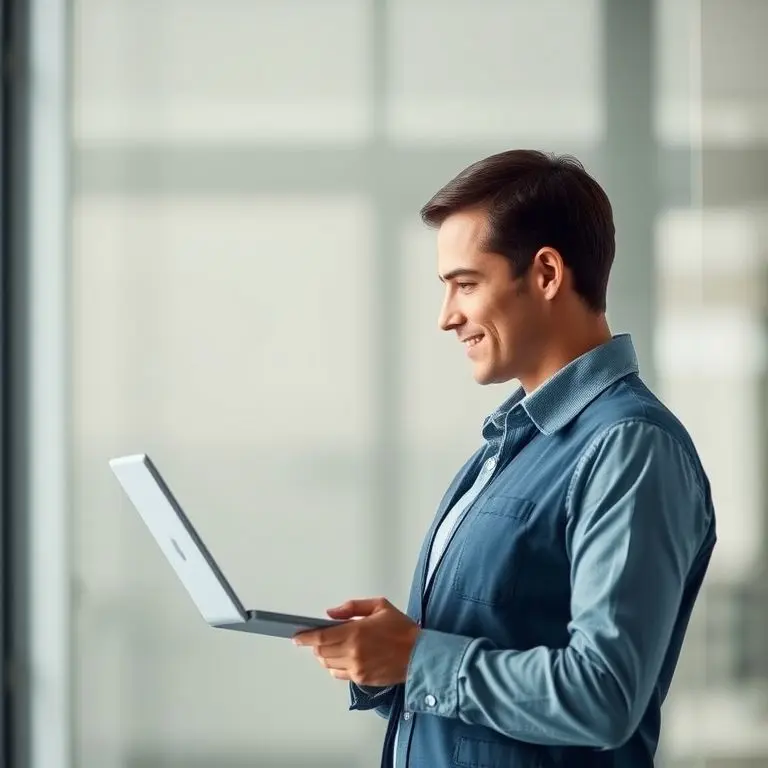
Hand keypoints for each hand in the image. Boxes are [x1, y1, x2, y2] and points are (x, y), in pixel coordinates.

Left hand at [292, 597, 419, 685]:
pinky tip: (342, 657)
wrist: (420, 654)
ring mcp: (356, 668)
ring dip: (324, 655)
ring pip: (327, 664)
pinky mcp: (361, 679)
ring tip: (330, 646)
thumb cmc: (401, 629)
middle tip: (317, 637)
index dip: (305, 637)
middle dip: (315, 644)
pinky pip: (339, 673)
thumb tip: (331, 613)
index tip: (297, 636)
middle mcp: (353, 652)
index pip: (321, 637)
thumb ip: (353, 607)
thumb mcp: (379, 606)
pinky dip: (334, 666)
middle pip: (321, 651)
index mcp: (356, 632)